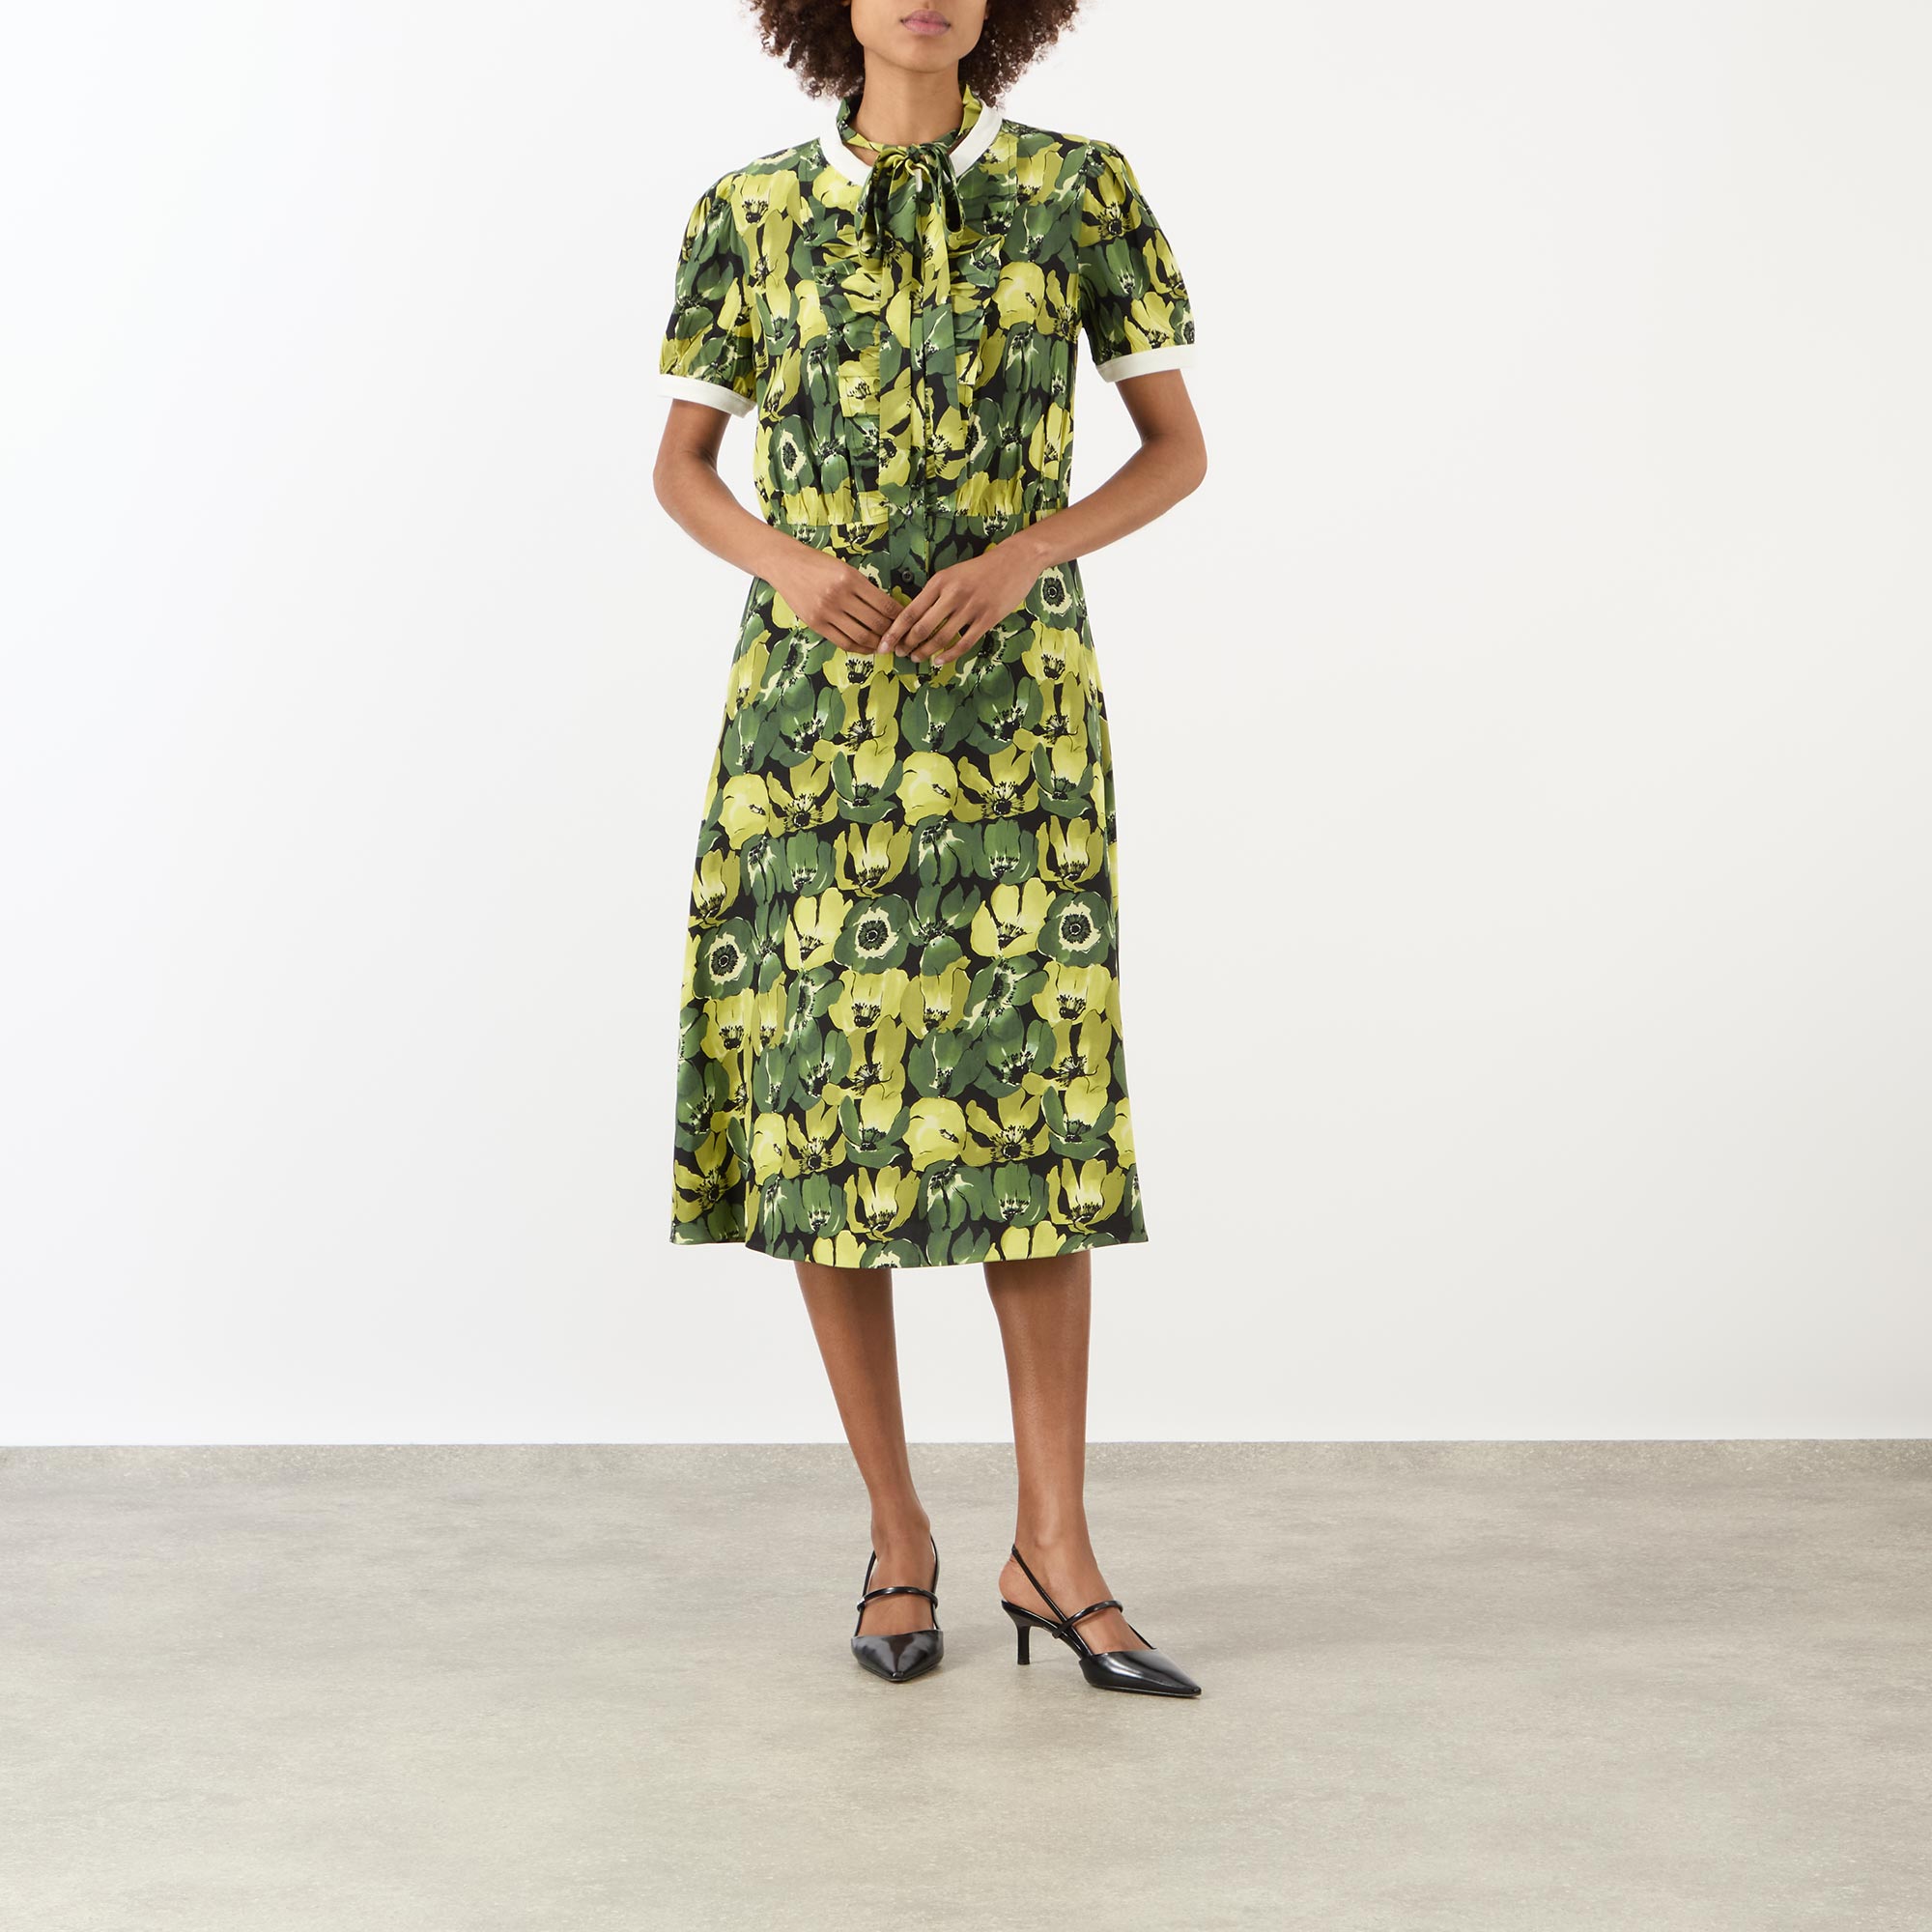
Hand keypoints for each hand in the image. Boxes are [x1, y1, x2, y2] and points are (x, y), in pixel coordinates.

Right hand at [766, 541, 902, 655]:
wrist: (785, 564)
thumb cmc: (818, 564)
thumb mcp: (845, 568)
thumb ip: (864, 588)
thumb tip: (888, 610)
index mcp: (851, 578)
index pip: (884, 604)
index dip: (899, 616)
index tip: (907, 622)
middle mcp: (839, 596)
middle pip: (876, 622)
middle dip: (892, 633)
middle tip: (900, 637)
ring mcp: (826, 611)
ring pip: (861, 636)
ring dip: (877, 643)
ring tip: (886, 645)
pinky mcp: (816, 624)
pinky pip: (843, 642)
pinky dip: (860, 648)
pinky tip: (868, 648)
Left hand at [876, 542, 1043, 665]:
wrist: (1014, 561)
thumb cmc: (979, 569)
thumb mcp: (951, 574)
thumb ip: (933, 594)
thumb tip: (911, 618)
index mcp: (940, 582)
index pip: (909, 612)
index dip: (894, 632)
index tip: (883, 645)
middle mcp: (953, 595)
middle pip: (922, 628)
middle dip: (907, 645)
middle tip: (900, 654)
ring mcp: (970, 608)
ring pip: (941, 638)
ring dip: (925, 652)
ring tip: (917, 657)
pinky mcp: (987, 619)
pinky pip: (964, 643)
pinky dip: (949, 655)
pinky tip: (939, 660)